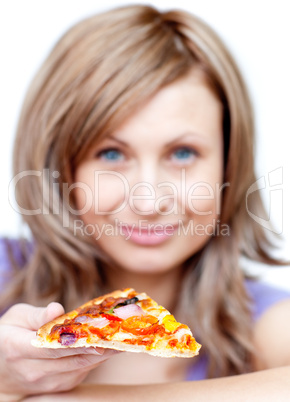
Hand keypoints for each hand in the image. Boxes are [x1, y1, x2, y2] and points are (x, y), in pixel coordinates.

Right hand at [0, 303, 115, 399]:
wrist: (1, 372)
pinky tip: (110, 344)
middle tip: (123, 332)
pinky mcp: (59, 386)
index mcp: (18, 349)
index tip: (99, 337)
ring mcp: (47, 383)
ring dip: (104, 353)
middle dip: (101, 347)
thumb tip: (56, 309)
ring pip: (81, 367)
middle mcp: (33, 371)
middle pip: (72, 360)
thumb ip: (36, 315)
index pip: (51, 348)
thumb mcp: (16, 317)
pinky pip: (82, 371)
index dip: (77, 344)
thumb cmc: (9, 335)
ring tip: (123, 336)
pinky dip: (97, 358)